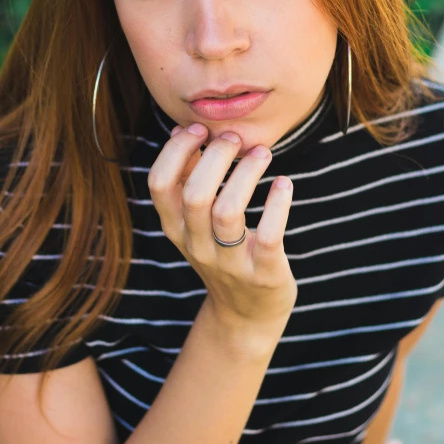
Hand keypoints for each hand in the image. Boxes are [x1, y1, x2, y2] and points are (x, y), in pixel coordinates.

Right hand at [147, 123, 297, 328]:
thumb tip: (182, 129)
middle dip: (215, 157)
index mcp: (175, 228)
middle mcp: (196, 246)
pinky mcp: (263, 274)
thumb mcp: (195, 221)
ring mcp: (229, 263)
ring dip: (246, 174)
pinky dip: (278, 204)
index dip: (176, 150)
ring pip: (228, 212)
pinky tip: (284, 183)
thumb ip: (188, 177)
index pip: (159, 184)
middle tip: (235, 139)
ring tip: (262, 153)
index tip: (200, 129)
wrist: (247, 314)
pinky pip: (268, 236)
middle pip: (195, 195)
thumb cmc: (222, 251)